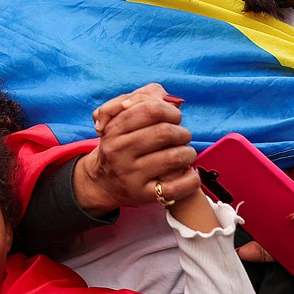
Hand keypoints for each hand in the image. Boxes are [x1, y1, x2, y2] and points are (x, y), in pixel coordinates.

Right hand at [75, 83, 196, 215]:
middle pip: (164, 132)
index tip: (174, 118)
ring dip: (188, 153)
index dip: (170, 111)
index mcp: (114, 130)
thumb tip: (167, 98)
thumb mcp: (118, 119)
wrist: (102, 181)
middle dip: (182, 132)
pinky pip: (176, 188)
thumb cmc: (119, 144)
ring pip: (174, 158)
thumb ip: (139, 100)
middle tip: (182, 136)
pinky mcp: (143, 195)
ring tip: (186, 154)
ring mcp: (131, 175)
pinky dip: (191, 179)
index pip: (149, 110)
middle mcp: (119, 152)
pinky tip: (191, 174)